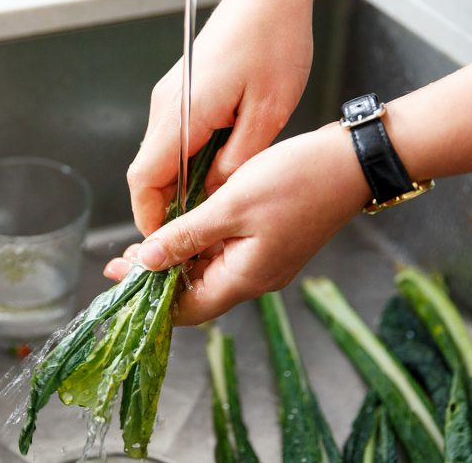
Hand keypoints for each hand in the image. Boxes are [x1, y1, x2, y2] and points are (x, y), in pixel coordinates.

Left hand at [109, 124, 370, 324]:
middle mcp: (256, 277)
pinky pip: (227, 251)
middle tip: (123, 256)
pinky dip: (200, 242)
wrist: (352, 162)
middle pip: (196, 291)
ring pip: (210, 269)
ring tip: (146, 240)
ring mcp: (266, 260)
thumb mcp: (231, 204)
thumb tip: (148, 261)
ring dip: (178, 256)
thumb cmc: (296, 180)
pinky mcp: (273, 241)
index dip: (151, 297)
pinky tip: (183, 222)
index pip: (188, 310)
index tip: (119, 276)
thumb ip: (187, 235)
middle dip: (158, 275)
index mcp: (246, 277)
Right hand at [125, 0, 314, 236]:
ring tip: (214, 211)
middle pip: (150, 170)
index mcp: (182, 113)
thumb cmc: (275, 43)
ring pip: (164, 155)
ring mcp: (174, 95)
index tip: (168, 246)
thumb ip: (238, 161)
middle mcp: (167, 104)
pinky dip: (190, 162)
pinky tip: (221, 173)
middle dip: (166, 208)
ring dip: (182, 185)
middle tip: (197, 239)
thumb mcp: (269, 112)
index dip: (150, 217)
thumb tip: (216, 196)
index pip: (145, 179)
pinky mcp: (186, 89)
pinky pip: (178, 137)